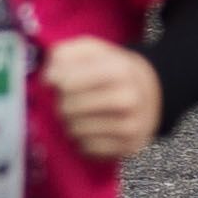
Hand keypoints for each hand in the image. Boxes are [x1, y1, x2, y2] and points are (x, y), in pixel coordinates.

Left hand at [42, 36, 162, 162]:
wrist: (149, 92)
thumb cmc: (112, 68)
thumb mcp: (92, 49)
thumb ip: (64, 54)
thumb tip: (48, 79)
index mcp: (118, 70)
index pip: (67, 83)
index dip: (54, 82)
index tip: (54, 81)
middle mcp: (127, 99)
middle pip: (68, 108)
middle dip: (61, 102)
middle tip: (67, 98)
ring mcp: (130, 126)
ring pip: (75, 130)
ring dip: (69, 122)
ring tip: (77, 113)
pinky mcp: (128, 147)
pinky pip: (87, 148)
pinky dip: (81, 140)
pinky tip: (88, 128)